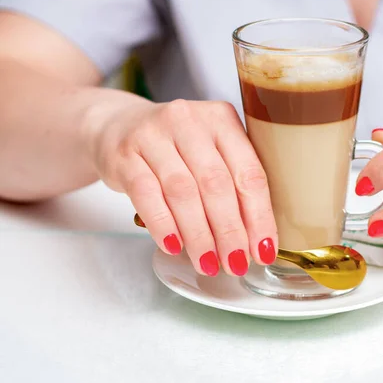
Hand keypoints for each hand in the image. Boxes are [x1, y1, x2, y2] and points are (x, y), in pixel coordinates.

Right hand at [86, 98, 276, 275]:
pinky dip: (163, 225)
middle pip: (216, 184)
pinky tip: (175, 247)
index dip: (259, 216)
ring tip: (208, 263)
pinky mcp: (124, 154)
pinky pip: (146, 194)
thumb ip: (233, 182)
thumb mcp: (211, 150)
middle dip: (229, 231)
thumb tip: (256, 240)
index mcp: (222, 119)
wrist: (117, 126)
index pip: (249, 172)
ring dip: (198, 235)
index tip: (264, 249)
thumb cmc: (176, 147)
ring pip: (182, 192)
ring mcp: (153, 135)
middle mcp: (189, 121)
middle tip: (236, 263)